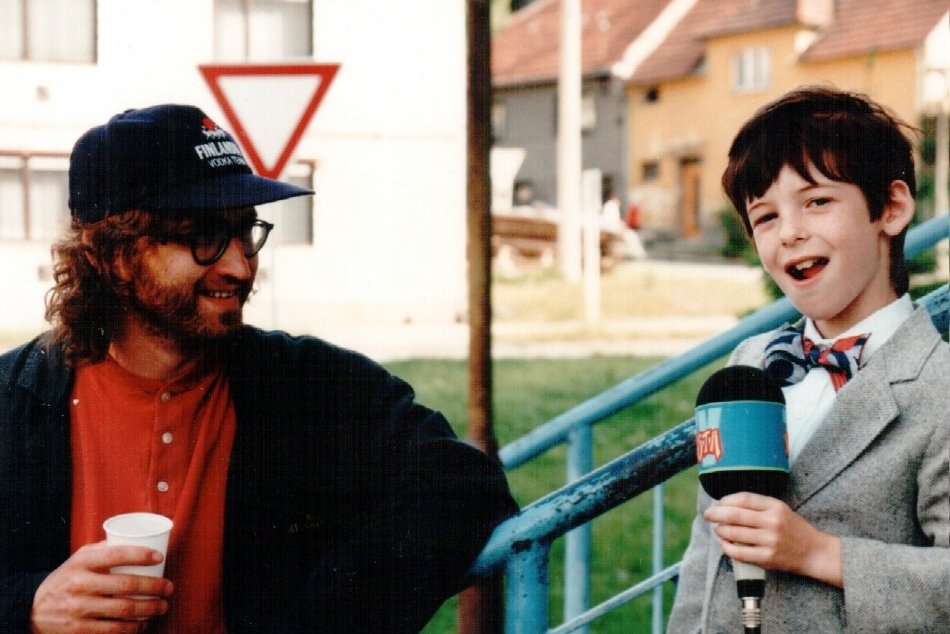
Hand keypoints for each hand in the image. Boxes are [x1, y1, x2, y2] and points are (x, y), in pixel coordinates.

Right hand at [30, 541, 173, 633]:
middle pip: (125, 586)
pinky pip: (113, 630)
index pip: (115, 554)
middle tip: (169, 588)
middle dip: (154, 587)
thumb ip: (103, 549)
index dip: (141, 555)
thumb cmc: (65, 579)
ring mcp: (79, 609)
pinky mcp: (79, 630)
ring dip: (149, 610)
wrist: (32, 610)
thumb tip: (134, 539)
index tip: (159, 557)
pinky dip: (133, 629)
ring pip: (123, 610)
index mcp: (81, 564)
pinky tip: (143, 624)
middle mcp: (80, 585)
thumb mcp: (77, 559)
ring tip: (162, 606)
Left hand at [703, 492, 842, 587]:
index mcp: (775, 506)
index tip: (718, 503)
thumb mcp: (780, 509)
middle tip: (707, 515)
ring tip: (718, 529)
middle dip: (715, 514)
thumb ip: (758, 505)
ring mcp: (769, 541)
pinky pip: (739, 552)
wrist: (815, 552)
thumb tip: (727, 504)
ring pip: (734, 533)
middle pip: (735, 515)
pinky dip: (727, 547)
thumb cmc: (794, 529)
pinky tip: (724, 544)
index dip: (726, 500)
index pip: (743, 498)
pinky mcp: (767, 558)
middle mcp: (772, 522)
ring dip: (720, 530)